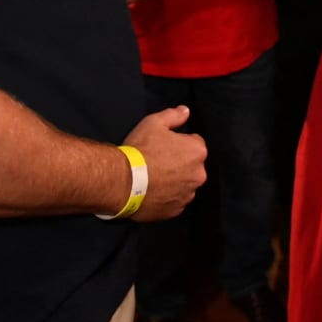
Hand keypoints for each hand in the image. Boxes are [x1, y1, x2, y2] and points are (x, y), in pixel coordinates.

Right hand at [124, 106, 206, 221]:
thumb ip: (173, 116)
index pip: (195, 143)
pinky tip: (153, 191)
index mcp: (197, 151)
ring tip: (154, 178)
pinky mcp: (176, 210)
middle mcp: (199, 175)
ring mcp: (188, 194)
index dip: (179, 143)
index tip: (165, 146)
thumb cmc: (140, 150)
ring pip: (184, 185)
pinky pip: (175, 201)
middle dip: (180, 164)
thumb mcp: (154, 123)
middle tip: (158, 162)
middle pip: (192, 166)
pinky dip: (167, 197)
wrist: (122, 181)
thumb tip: (185, 111)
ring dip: (175, 181)